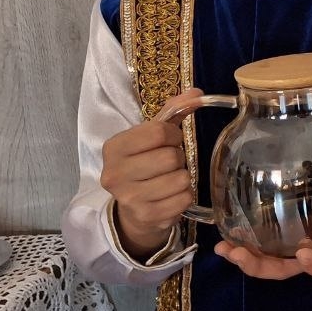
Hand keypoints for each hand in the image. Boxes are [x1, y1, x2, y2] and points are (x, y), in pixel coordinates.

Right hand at [100, 90, 199, 258]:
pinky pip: (184, 198)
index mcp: (114, 147)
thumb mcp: (152, 135)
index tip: (168, 142)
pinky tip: (170, 195)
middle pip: (171, 157)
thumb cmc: (144, 164)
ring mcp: (129, 198)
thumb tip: (197, 94)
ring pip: (181, 179)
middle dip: (178, 158)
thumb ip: (174, 111)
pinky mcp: (146, 216)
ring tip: (168, 179)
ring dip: (182, 177)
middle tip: (168, 164)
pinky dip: (184, 195)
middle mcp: (115, 173)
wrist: (131, 209)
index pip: (159, 131)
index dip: (173, 135)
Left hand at [214, 192, 311, 279]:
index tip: (305, 253)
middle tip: (238, 255)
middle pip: (285, 270)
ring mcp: (299, 246)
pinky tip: (227, 232)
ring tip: (224, 248)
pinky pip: (264, 243)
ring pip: (269, 260)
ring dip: (245, 256)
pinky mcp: (289, 233)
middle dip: (260, 266)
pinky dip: (245, 241)